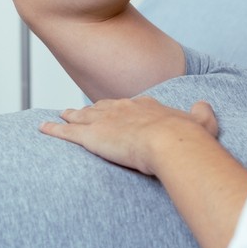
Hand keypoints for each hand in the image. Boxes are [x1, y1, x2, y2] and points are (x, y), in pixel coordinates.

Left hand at [39, 97, 219, 175]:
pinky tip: (43, 128)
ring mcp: (104, 121)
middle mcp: (122, 109)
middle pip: (102, 107)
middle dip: (92, 109)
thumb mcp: (202, 122)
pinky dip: (53, 129)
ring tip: (62, 114)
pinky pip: (66, 133)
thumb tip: (203, 105)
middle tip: (82, 109)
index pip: (129, 105)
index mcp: (146, 106)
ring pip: (82, 116)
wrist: (170, 142)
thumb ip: (202, 113)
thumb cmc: (188, 138)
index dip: (120, 108)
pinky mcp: (91, 136)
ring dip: (70, 115)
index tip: (116, 110)